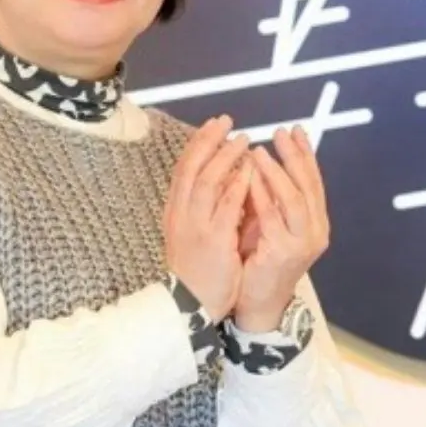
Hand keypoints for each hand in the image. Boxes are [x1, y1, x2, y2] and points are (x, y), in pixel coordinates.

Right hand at [162, 115, 252, 320]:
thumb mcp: (194, 232)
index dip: (198, 144)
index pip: (183, 169)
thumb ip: (205, 207)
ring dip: (224, 157)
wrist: (188, 306)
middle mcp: (181, 214)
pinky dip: (236, 186)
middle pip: (190, 168)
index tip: (212, 125)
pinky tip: (249, 171)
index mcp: (176, 211)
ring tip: (242, 139)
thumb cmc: (196, 269)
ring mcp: (195, 226)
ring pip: (206, 181)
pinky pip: (225, 207)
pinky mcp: (213, 241)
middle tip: (225, 121)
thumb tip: (223, 177)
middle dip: (208, 141)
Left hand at [233, 126, 331, 332]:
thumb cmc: (264, 262)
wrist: (260, 303)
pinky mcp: (282, 253)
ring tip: (260, 151)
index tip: (295, 131)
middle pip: (308, 186)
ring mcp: (302, 243)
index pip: (314, 181)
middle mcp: (316, 231)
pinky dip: (261, 195)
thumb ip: (278, 200)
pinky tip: (250, 178)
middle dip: (294, 156)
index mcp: (316, 222)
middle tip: (280, 133)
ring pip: (293, 199)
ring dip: (276, 172)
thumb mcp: (277, 226)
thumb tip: (270, 164)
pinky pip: (271, 217)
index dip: (305, 155)